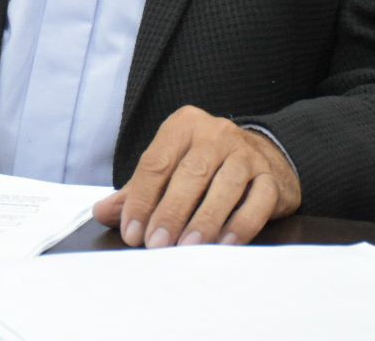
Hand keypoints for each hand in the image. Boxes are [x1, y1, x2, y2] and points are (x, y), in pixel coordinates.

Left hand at [93, 106, 300, 247]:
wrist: (264, 156)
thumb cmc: (205, 166)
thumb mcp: (169, 168)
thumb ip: (137, 190)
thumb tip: (103, 212)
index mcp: (183, 126)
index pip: (156, 162)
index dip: (141, 199)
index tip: (131, 232)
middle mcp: (216, 133)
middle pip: (190, 173)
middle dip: (171, 212)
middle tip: (156, 245)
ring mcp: (247, 154)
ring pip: (225, 185)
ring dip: (204, 220)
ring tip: (187, 248)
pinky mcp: (272, 178)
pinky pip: (257, 201)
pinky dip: (240, 225)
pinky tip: (224, 244)